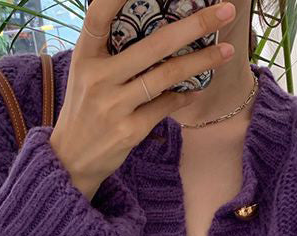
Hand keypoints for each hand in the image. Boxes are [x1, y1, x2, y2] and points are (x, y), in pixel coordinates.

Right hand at [50, 0, 236, 200]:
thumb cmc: (84, 109)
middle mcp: (98, 77)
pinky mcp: (129, 131)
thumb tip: (153, 24)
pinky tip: (197, 89)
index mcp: (85, 55)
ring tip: (225, 52)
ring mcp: (114, 106)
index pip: (99, 13)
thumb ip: (109, 50)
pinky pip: (165, 106)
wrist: (70, 160)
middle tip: (225, 11)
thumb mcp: (85, 74)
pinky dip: (184, 96)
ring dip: (201, 62)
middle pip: (153, 44)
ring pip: (166, 76)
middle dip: (194, 24)